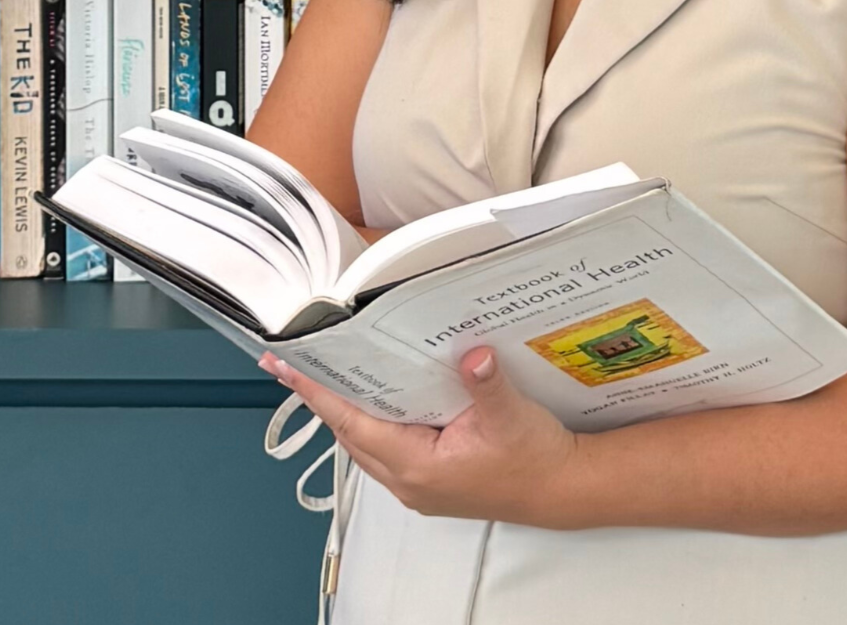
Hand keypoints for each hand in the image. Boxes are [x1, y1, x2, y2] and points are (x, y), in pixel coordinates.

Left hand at [259, 347, 583, 527]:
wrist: (559, 489)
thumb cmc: (534, 462)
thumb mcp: (510, 416)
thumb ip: (486, 385)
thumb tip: (472, 357)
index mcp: (415, 466)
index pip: (351, 422)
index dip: (317, 393)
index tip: (287, 369)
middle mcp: (408, 480)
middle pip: (350, 432)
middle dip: (324, 397)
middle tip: (300, 361)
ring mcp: (417, 483)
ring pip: (366, 441)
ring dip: (348, 409)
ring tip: (331, 373)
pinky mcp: (429, 478)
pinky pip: (386, 446)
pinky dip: (374, 420)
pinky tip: (382, 398)